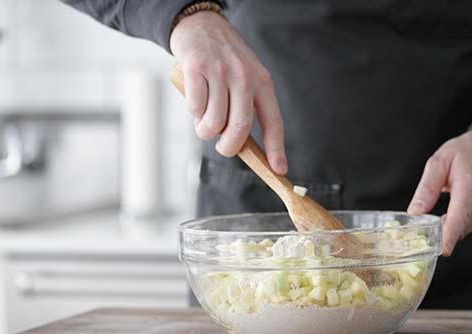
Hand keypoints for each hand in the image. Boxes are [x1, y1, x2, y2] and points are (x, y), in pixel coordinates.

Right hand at [170, 11, 287, 174]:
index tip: (279, 170)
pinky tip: (195, 100)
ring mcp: (221, 72)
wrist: (202, 26)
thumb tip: (241, 146)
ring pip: (214, 122)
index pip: (274, 122)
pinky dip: (193, 112)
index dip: (276, 149)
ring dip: (205, 130)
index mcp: (263, 83)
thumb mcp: (247, 78)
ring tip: (204, 119)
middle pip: (240, 128)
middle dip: (229, 147)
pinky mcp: (197, 68)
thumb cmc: (224, 61)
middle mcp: (245, 77)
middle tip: (223, 146)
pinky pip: (195, 107)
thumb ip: (246, 108)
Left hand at [407, 130, 471, 256]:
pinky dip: (457, 222)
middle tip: (424, 225)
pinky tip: (455, 207)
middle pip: (457, 226)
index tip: (443, 250)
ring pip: (461, 229)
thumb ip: (427, 188)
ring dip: (448, 224)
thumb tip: (415, 212)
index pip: (460, 215)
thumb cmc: (465, 152)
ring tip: (444, 204)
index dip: (450, 235)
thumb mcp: (439, 162)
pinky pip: (467, 226)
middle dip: (439, 231)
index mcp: (469, 186)